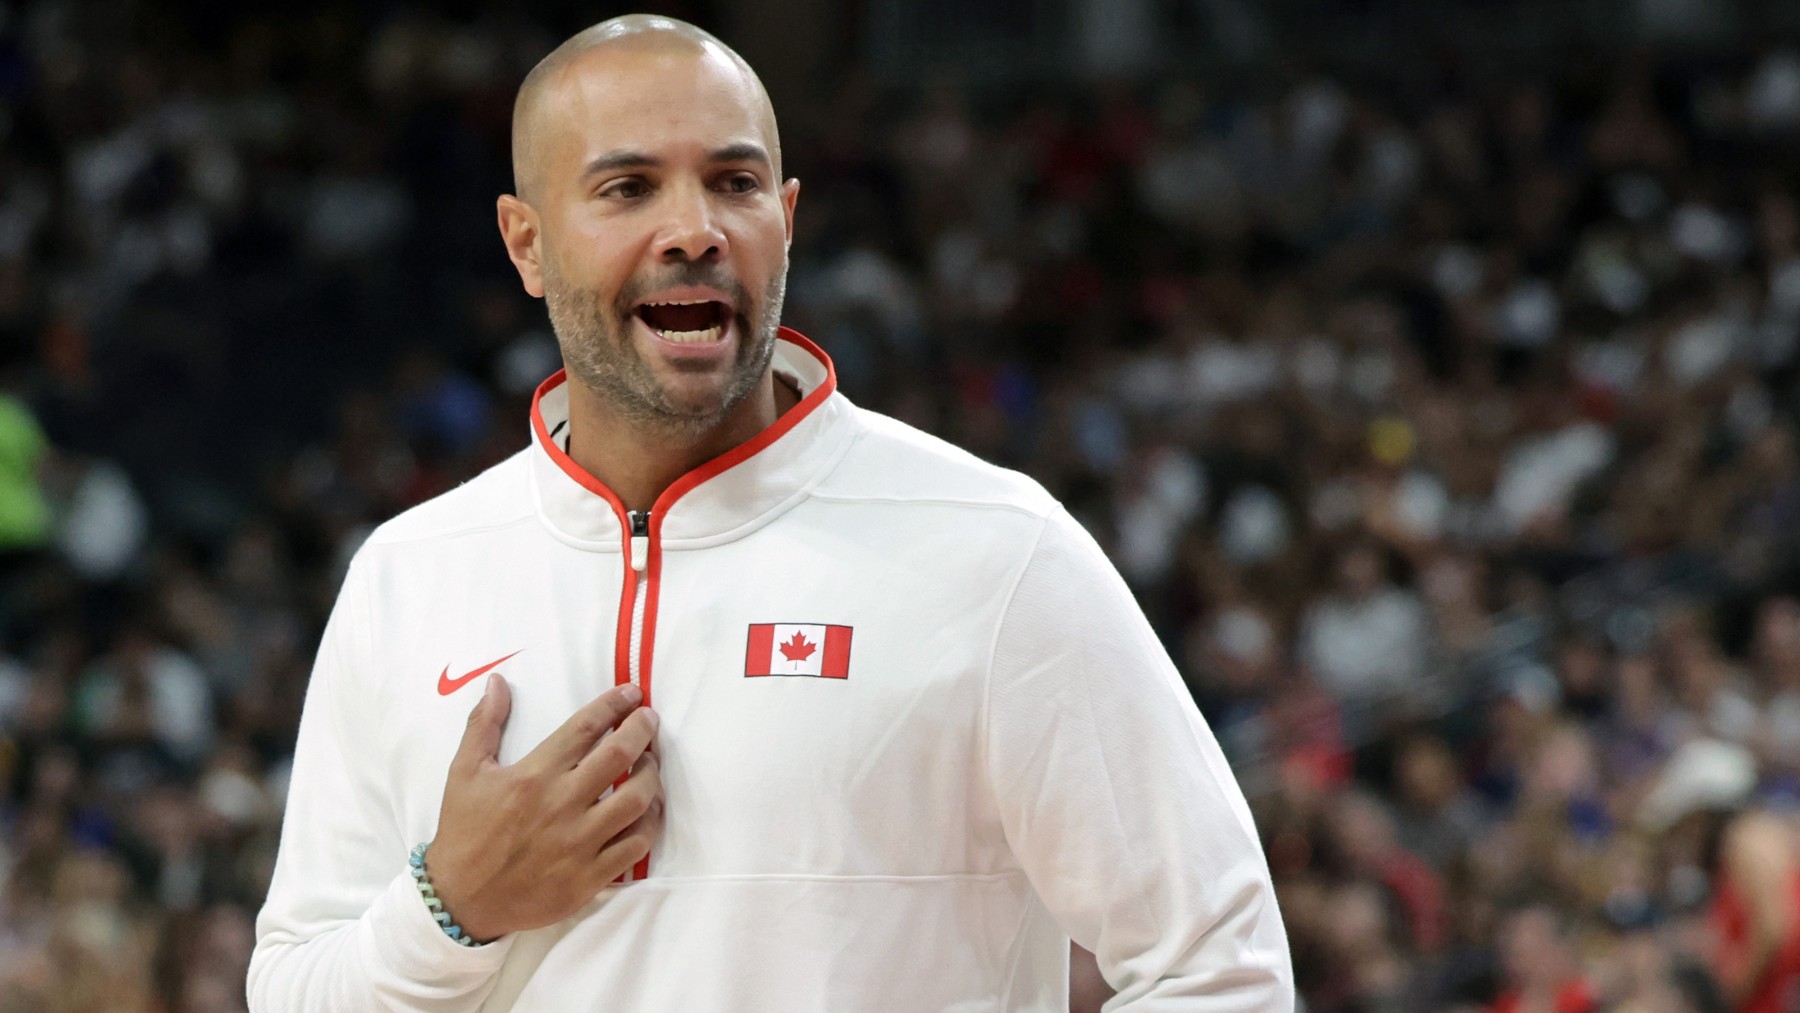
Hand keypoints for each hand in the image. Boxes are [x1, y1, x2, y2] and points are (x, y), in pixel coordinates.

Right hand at [426, 676, 662, 941]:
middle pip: (620, 757)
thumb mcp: (465, 773)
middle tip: (648, 719)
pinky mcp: (589, 877)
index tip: (631, 693)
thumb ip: (483, 724)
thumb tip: (497, 682)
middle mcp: (560, 805)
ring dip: (652, 775)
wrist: (461, 900)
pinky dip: (649, 824)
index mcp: (533, 776)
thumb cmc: (465, 832)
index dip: (614, 705)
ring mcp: (578, 843)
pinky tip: (648, 810)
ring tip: (650, 764)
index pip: (585, 728)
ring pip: (637, 800)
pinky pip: (636, 846)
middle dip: (642, 730)